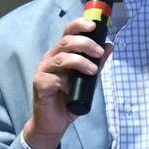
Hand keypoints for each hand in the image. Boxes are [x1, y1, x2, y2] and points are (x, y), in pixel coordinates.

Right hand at [22, 18, 112, 148]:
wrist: (53, 123)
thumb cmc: (68, 99)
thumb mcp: (87, 80)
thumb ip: (97, 62)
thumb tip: (109, 45)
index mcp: (61, 53)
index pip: (68, 32)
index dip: (79, 25)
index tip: (93, 25)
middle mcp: (51, 58)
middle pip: (65, 41)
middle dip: (85, 43)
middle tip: (99, 52)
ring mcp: (44, 69)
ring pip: (61, 57)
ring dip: (79, 61)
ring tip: (93, 70)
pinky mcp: (40, 83)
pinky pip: (54, 77)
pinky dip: (66, 81)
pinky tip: (72, 88)